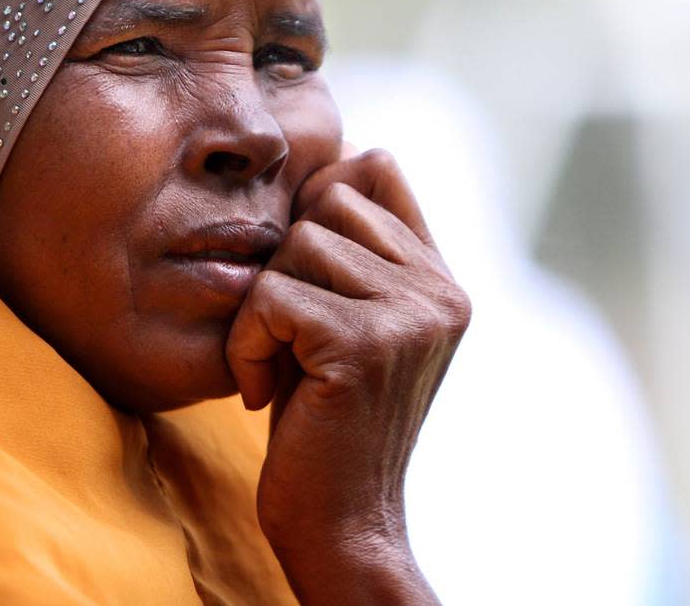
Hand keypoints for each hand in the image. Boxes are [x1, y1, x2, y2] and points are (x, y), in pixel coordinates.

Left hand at [226, 148, 470, 603]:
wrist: (342, 523)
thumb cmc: (327, 420)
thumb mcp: (351, 323)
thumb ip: (357, 253)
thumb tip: (335, 165)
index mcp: (441, 279)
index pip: (377, 169)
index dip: (321, 201)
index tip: (302, 276)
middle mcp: (439, 289)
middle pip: (324, 202)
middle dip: (285, 266)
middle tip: (288, 337)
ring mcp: (411, 313)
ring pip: (294, 245)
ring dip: (262, 310)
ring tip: (279, 367)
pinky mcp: (365, 342)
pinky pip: (270, 295)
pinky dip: (248, 343)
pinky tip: (265, 392)